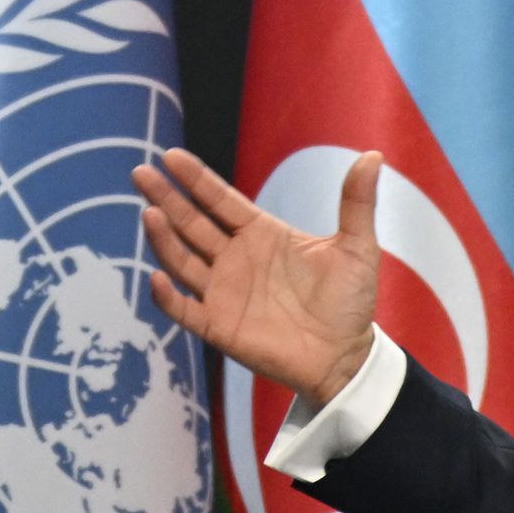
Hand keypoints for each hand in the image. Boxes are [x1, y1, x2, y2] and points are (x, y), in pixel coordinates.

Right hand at [133, 145, 382, 409]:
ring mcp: (225, 293)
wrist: (347, 359)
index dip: (195, 179)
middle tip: (140, 174)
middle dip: (166, 198)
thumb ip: (357, 202)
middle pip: (191, 223)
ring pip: (183, 261)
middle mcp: (236, 259)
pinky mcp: (220, 328)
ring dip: (163, 239)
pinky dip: (167, 297)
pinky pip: (185, 311)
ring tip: (148, 214)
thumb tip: (373, 154)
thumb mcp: (357, 247)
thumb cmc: (350, 303)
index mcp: (261, 234)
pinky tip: (156, 277)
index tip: (170, 157)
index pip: (220, 199)